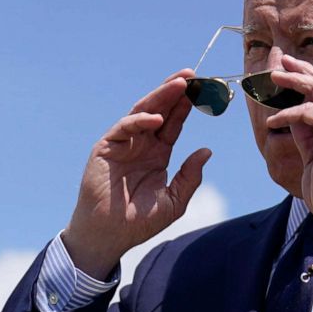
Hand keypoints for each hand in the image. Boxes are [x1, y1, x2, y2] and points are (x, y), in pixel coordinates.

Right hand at [63, 69, 211, 278]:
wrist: (110, 236)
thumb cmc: (139, 222)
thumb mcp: (174, 200)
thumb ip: (190, 177)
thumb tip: (206, 151)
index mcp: (157, 154)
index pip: (174, 123)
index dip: (187, 106)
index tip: (205, 91)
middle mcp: (141, 144)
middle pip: (160, 110)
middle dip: (175, 92)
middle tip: (193, 76)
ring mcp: (123, 144)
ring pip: (143, 112)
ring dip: (160, 96)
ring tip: (179, 84)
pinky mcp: (106, 148)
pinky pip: (124, 127)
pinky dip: (139, 121)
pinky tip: (156, 118)